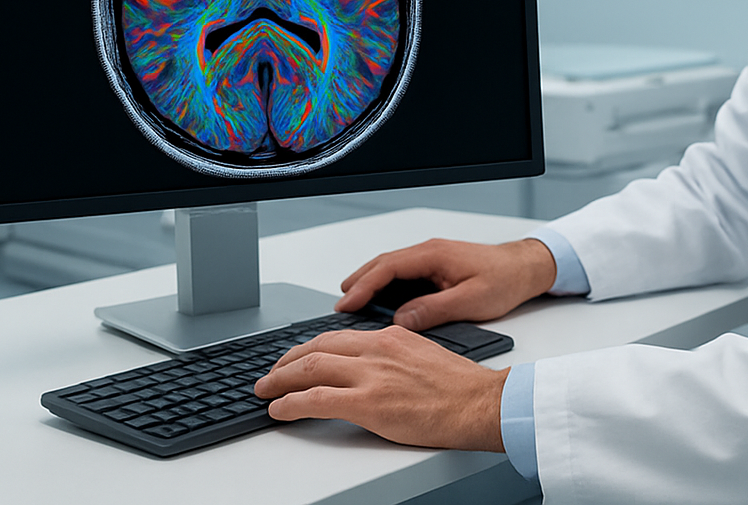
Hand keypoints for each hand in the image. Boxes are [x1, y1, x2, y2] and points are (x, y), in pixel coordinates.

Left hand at [253, 325, 508, 450]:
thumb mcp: (424, 355)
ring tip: (265, 390)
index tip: (297, 357)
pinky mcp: (369, 403)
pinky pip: (316, 399)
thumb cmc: (462, 388)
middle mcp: (377, 349)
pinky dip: (291, 403)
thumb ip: (395, 356)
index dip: (309, 348)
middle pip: (316, 347)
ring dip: (280, 380)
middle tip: (271, 373)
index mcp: (390, 336)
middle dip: (287, 361)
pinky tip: (280, 410)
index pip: (337, 337)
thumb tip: (375, 369)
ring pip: (310, 368)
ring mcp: (371, 375)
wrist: (481, 403)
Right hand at [335, 237, 557, 330]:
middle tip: (340, 305)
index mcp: (434, 255)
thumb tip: (401, 320)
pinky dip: (386, 285)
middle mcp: (429, 252)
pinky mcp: (437, 266)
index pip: (387, 268)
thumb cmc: (505, 279)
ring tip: (352, 304)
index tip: (346, 303)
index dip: (363, 286)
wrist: (526, 267)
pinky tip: (381, 301)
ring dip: (370, 283)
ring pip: (391, 268)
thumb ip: (434, 309)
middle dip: (358, 283)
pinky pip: (403, 274)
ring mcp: (432, 257)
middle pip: (383, 264)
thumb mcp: (470, 300)